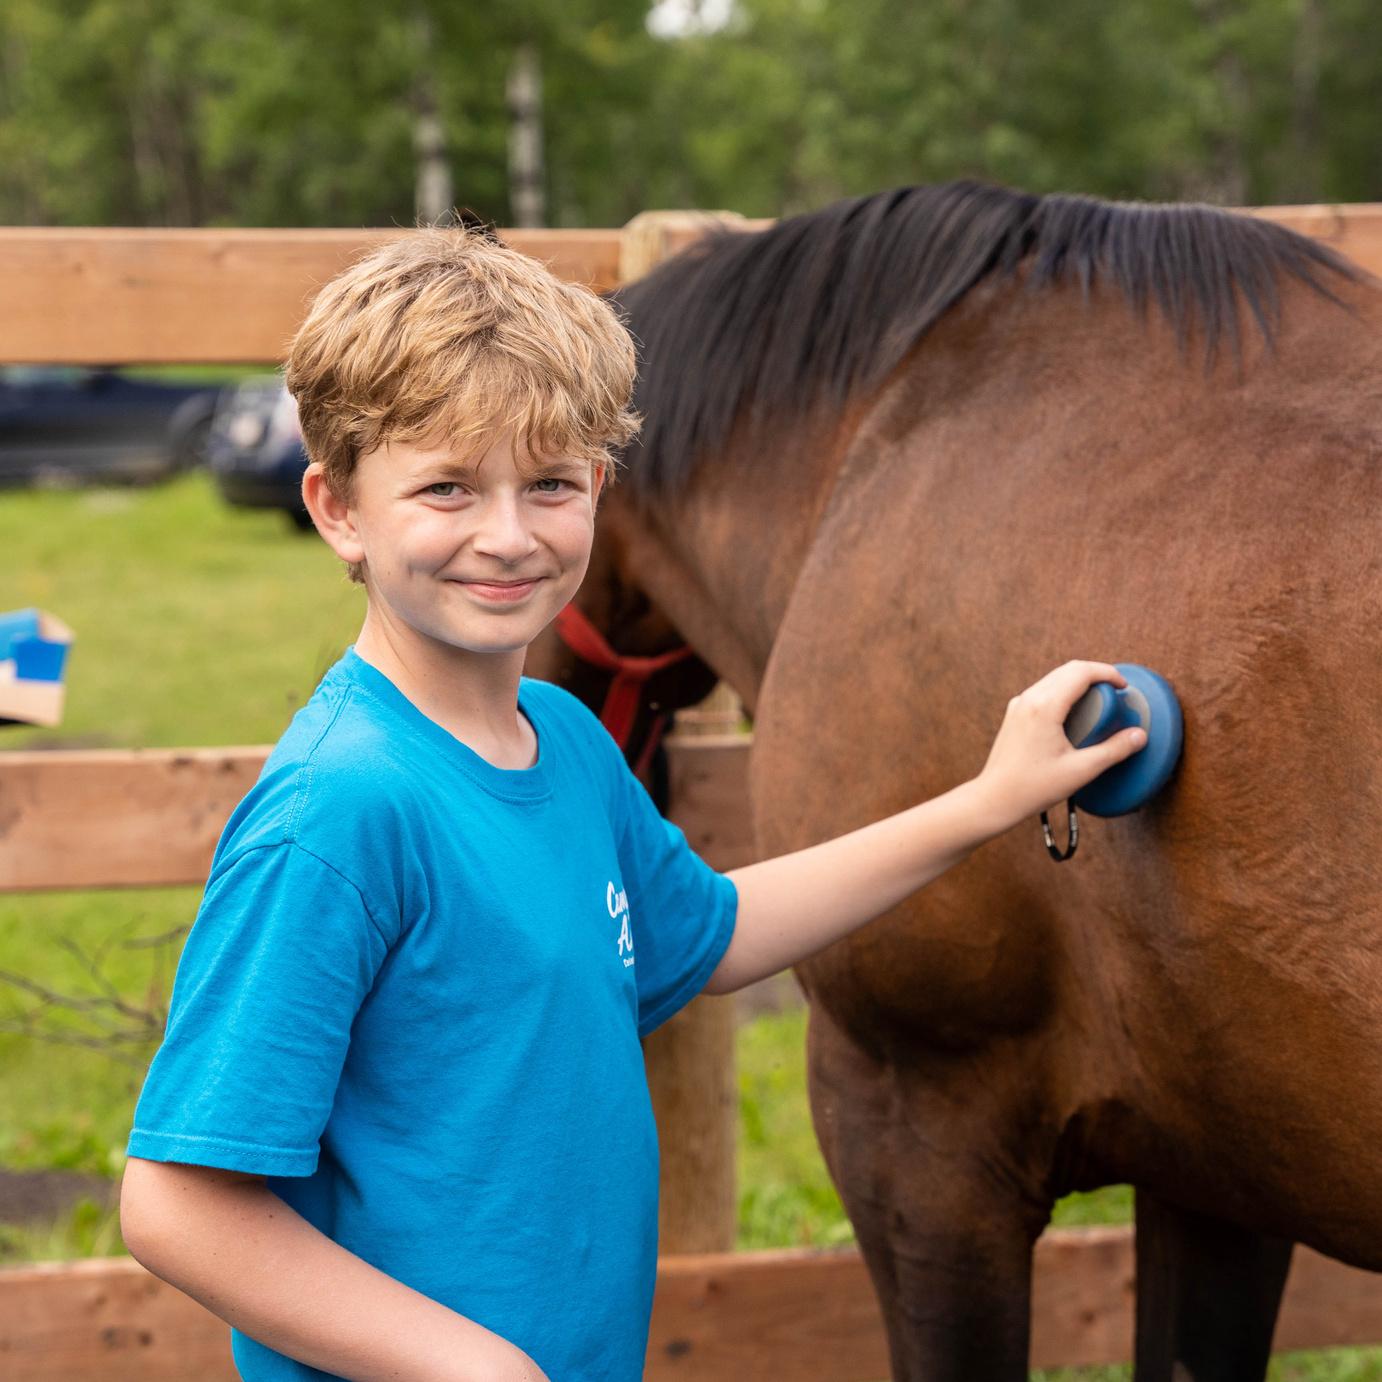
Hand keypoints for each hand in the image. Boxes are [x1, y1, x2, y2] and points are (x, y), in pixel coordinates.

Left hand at [972, 660, 1146, 831]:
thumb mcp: (1081, 771)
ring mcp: (1019, 705)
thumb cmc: (1033, 787)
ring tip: (1100, 704)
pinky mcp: (1015, 713)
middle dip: (1096, 675)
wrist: (994, 798)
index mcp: (1044, 707)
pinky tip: (1076, 714)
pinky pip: (1044, 691)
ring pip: (1055, 678)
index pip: (1080, 672)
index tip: (1124, 686)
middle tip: (1116, 695)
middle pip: (1068, 670)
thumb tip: (1139, 735)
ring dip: (1079, 682)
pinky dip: (1064, 692)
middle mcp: (1029, 699)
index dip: (1107, 673)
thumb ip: (1113, 751)